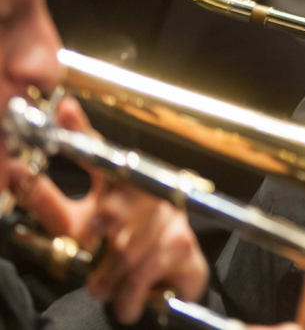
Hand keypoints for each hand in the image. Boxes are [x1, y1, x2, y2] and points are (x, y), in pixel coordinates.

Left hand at [15, 98, 209, 324]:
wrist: (167, 286)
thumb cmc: (121, 250)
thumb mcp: (78, 228)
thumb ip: (48, 203)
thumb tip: (15, 172)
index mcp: (120, 183)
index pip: (100, 153)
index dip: (83, 132)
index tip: (65, 110)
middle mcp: (147, 194)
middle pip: (112, 209)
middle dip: (101, 232)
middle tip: (94, 245)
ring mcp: (169, 219)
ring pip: (124, 248)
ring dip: (107, 275)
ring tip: (102, 286)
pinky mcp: (183, 246)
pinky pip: (141, 272)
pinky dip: (125, 294)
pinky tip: (123, 300)